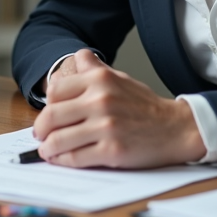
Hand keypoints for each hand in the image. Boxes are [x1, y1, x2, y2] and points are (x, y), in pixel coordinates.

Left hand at [33, 49, 204, 168]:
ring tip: (47, 150)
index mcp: (100, 80)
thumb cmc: (144, 105)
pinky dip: (63, 161)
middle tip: (40, 135)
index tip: (47, 114)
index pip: (55, 91)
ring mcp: (106, 126)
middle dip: (40, 129)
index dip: (47, 105)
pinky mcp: (112, 150)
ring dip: (48, 148)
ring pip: (59, 140)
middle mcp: (100, 100)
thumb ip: (95, 68)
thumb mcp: (120, 78)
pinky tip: (62, 159)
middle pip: (51, 116)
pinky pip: (76, 158)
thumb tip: (78, 56)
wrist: (176, 128)